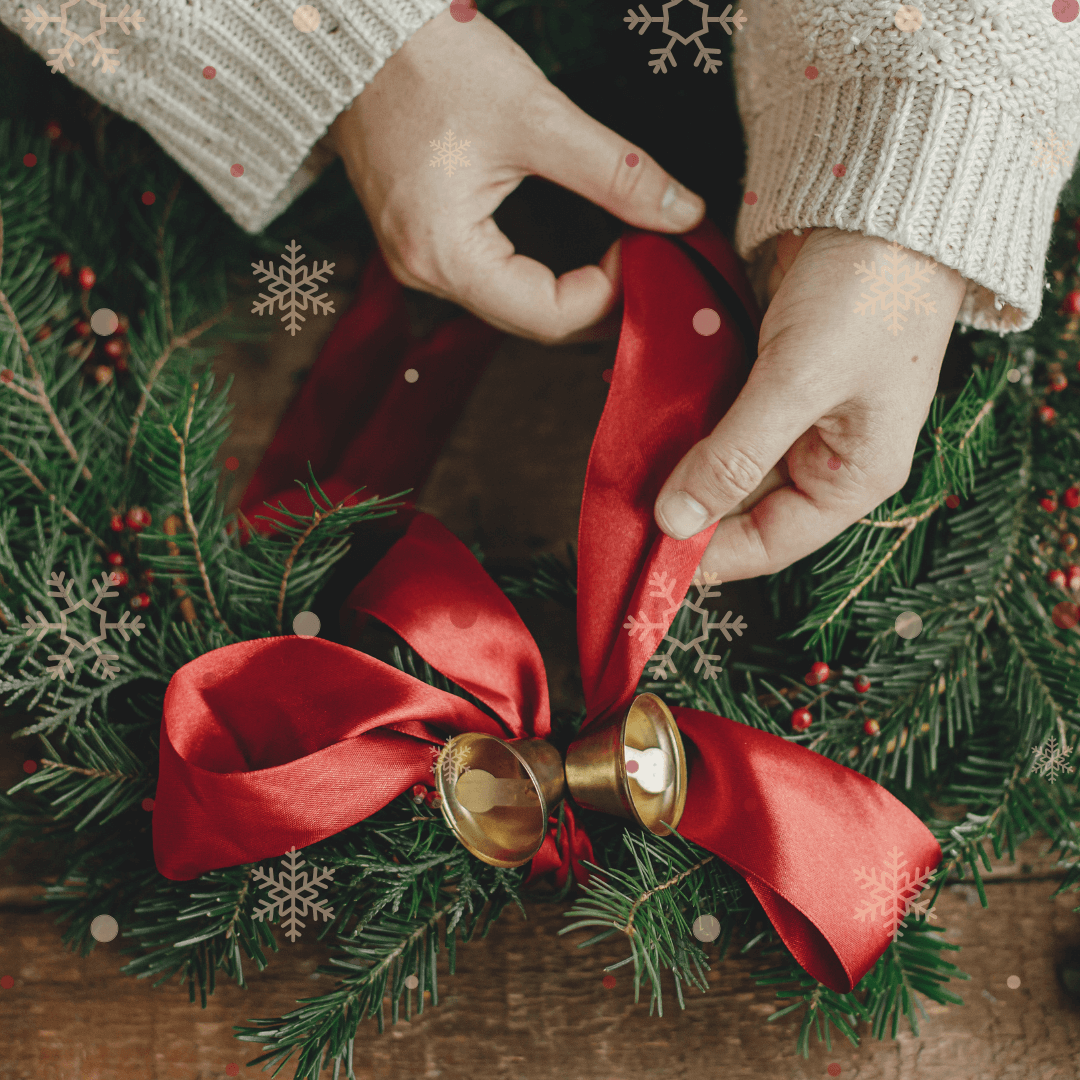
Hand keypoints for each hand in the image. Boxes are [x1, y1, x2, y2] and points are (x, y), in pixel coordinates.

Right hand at [327, 8, 704, 343]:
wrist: (359, 34)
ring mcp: (419, 261)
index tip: (644, 248)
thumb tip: (683, 213)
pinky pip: (492, 281)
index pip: (549, 317)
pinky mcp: (424, 241)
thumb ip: (616, 173)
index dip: (610, 295)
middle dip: (597, 300)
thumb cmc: (431, 63)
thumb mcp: (538, 116)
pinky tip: (577, 253)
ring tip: (622, 258)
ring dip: (571, 291)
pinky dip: (540, 274)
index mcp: (445, 255)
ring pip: (514, 304)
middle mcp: (425, 274)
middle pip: (532, 320)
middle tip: (647, 262)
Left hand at [654, 227, 966, 580]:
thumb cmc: (868, 293)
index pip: (769, 542)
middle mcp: (825, 455)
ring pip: (723, 460)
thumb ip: (735, 456)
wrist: (884, 199)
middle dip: (685, 502)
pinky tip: (647, 414)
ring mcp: (796, 415)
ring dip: (678, 459)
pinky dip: (685, 416)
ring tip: (627, 458)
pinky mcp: (770, 376)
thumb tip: (678, 522)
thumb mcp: (798, 382)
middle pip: (740, 504)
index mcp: (853, 476)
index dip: (708, 555)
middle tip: (624, 499)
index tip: (647, 553)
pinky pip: (720, 414)